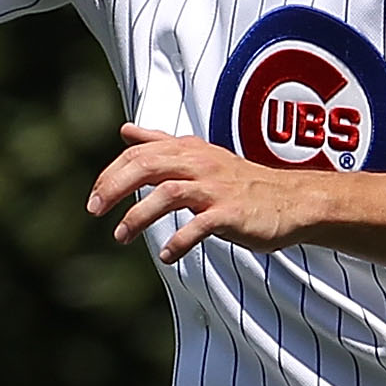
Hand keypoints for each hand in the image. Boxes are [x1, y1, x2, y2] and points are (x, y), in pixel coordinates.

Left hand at [88, 126, 323, 265]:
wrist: (292, 201)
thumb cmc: (241, 182)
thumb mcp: (199, 155)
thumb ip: (161, 143)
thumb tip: (126, 131)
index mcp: (189, 150)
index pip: (139, 154)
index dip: (111, 173)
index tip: (93, 196)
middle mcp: (200, 165)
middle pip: (147, 166)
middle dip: (114, 187)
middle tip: (93, 210)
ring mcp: (217, 189)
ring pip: (169, 193)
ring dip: (139, 215)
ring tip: (121, 236)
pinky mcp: (232, 214)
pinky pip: (201, 226)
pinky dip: (180, 241)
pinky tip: (166, 255)